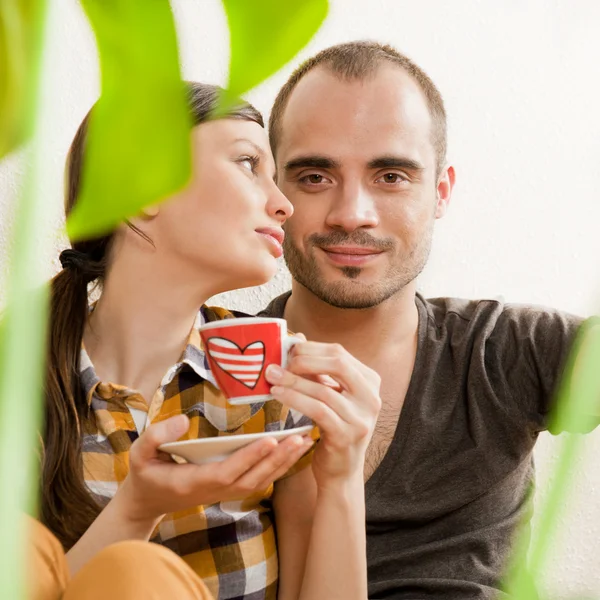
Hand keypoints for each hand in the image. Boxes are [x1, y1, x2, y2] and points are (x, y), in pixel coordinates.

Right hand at [115, 415, 312, 525]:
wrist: (148, 500)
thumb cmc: (145, 473)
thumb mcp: (140, 453)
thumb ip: (158, 435)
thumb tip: (184, 421)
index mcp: (193, 482)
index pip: (227, 472)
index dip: (249, 458)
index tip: (269, 440)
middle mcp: (214, 491)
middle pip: (253, 478)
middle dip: (277, 459)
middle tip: (299, 438)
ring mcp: (225, 492)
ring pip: (260, 480)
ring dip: (284, 462)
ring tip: (305, 441)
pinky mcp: (230, 488)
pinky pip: (260, 479)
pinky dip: (279, 466)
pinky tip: (294, 450)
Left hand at [265, 341, 380, 484]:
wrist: (341, 471)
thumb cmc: (333, 428)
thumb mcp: (330, 395)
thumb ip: (318, 370)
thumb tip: (296, 340)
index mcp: (370, 381)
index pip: (339, 353)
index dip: (310, 348)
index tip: (287, 351)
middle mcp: (372, 397)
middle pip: (337, 363)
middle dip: (303, 360)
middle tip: (279, 364)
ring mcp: (362, 417)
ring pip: (323, 389)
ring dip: (292, 381)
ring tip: (271, 377)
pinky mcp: (347, 435)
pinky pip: (317, 410)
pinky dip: (295, 399)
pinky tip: (278, 394)